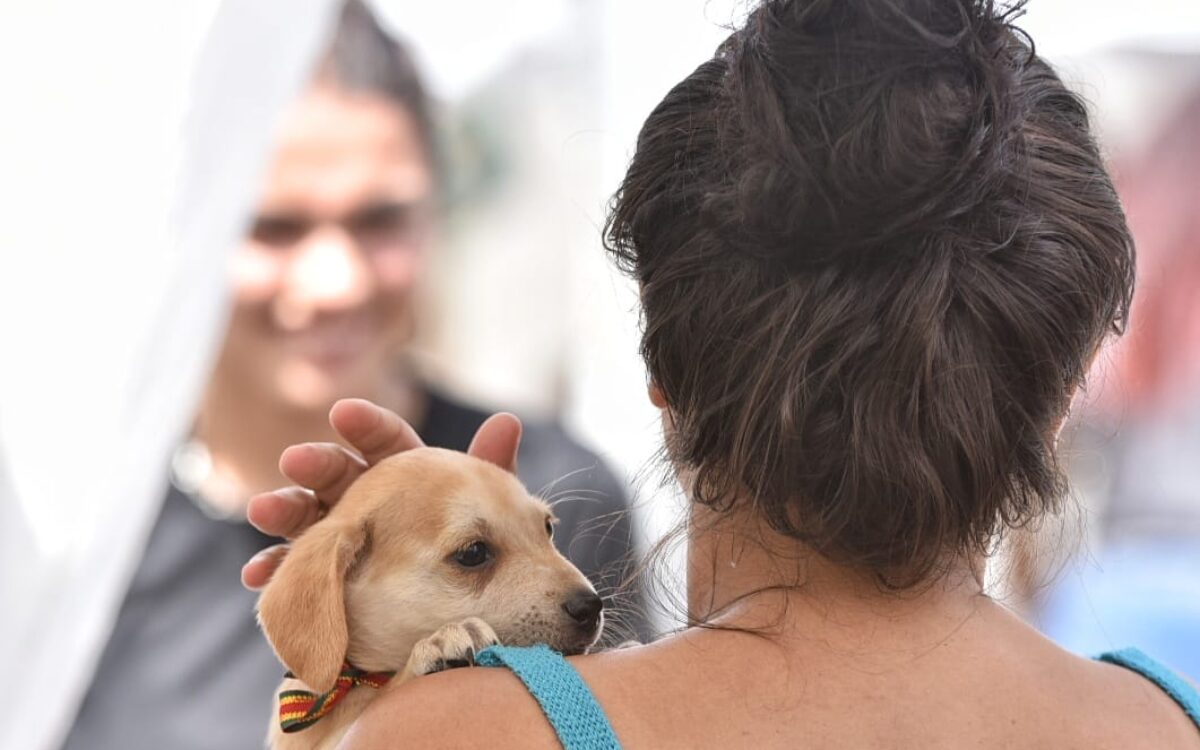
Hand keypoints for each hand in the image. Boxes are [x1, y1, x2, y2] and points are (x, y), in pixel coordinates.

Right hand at [240, 398, 521, 589]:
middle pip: (339, 475)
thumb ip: (491, 471)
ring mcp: (342, 538)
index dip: (366, 426)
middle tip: (295, 460)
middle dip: (316, 465)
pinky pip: (298, 574)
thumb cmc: (478, 556)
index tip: (345, 414)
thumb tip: (507, 420)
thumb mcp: (490, 514)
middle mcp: (369, 499)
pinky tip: (257, 575)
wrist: (467, 619)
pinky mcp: (325, 579)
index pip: (386, 442)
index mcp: (407, 476)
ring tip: (263, 510)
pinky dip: (277, 571)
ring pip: (308, 518)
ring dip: (284, 511)